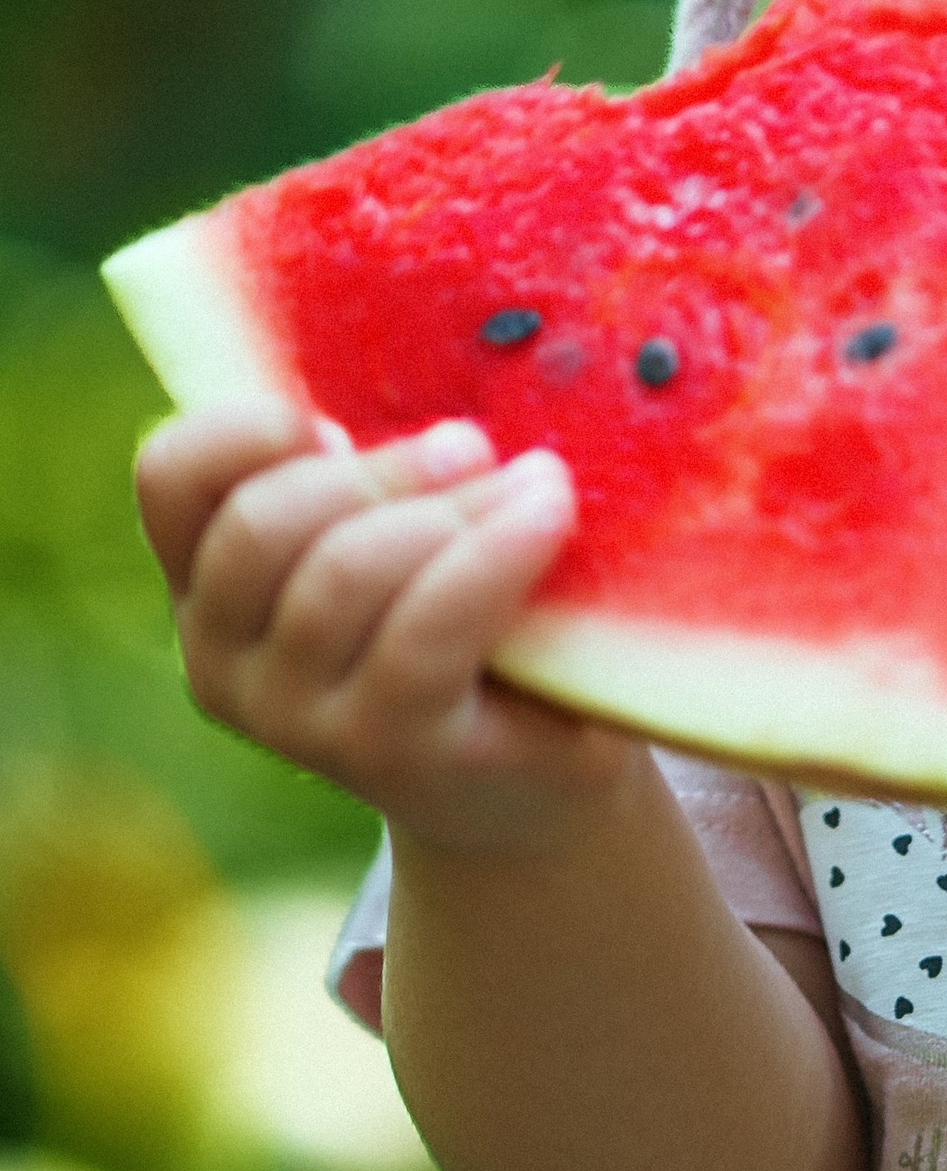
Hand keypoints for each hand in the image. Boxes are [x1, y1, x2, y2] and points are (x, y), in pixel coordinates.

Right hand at [134, 404, 637, 855]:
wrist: (534, 776)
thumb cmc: (470, 622)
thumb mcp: (403, 535)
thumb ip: (379, 474)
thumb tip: (437, 395)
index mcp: (210, 585)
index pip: (173, 478)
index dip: (246, 426)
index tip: (339, 422)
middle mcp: (224, 661)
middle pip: (264, 523)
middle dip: (382, 468)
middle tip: (475, 445)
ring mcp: (295, 719)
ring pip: (344, 572)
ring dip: (456, 506)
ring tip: (539, 483)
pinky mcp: (383, 751)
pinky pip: (425, 632)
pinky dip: (495, 553)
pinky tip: (550, 512)